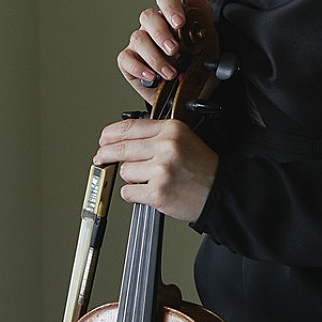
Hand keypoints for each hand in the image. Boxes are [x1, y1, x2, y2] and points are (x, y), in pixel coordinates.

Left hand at [93, 116, 217, 221]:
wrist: (220, 190)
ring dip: (131, 177)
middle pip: (121, 149)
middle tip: (101, 158)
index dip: (110, 134)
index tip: (103, 139)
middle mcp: (166, 147)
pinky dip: (134, 193)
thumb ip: (154, 134)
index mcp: (171, 129)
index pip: (129, 127)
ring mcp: (161, 171)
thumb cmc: (200, 166)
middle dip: (106, 154)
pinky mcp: (157, 193)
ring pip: (125, 171)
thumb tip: (119, 139)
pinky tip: (149, 190)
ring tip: (149, 178)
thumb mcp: (182, 138)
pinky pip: (128, 191)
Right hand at [117, 0, 210, 103]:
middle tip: (175, 50)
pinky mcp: (129, 62)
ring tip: (171, 72)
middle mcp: (154, 27)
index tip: (180, 22)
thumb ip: (201, 13)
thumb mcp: (209, 40)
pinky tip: (151, 75)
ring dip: (155, 57)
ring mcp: (140, 44)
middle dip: (162, 34)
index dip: (170, 7)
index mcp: (173, 17)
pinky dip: (139, 67)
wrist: (195, 95)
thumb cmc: (200, 65)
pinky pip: (126, 59)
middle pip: (148, 17)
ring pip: (138, 39)